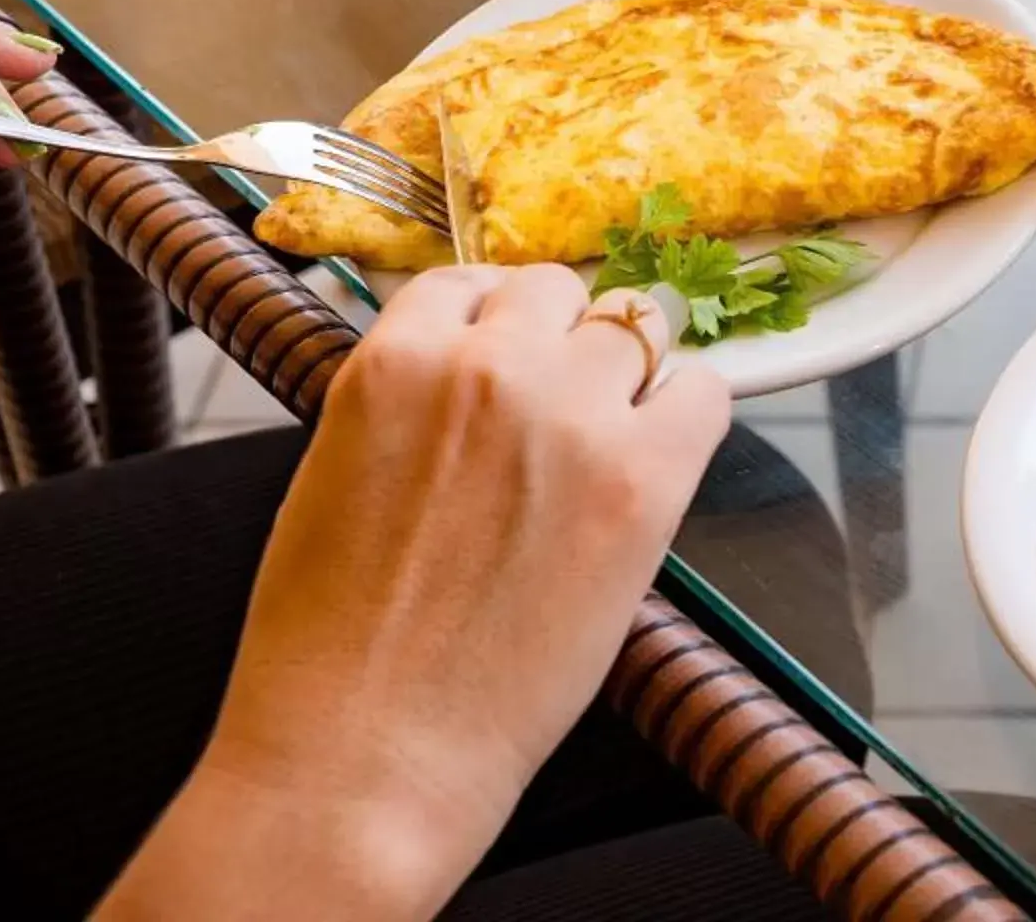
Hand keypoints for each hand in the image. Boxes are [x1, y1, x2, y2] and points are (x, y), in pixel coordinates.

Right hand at [160, 268, 728, 914]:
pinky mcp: (644, 479)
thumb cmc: (331, 644)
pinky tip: (658, 463)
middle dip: (558, 341)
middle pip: (558, 294)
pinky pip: (703, 394)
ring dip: (626, 373)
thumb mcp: (334, 476)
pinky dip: (687, 415)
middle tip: (557, 409)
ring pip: (638, 325)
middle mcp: (489, 366)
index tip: (505, 356)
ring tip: (606, 442)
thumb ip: (405, 404)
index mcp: (394, 361)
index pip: (469, 283)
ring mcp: (573, 416)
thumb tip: (463, 373)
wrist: (369, 752)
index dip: (492, 322)